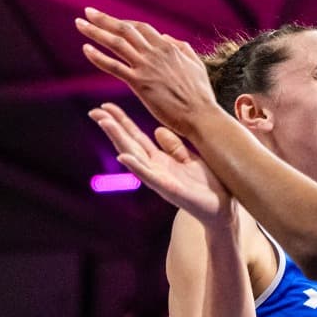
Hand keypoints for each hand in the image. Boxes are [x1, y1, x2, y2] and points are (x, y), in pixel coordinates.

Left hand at [75, 8, 217, 136]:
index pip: (141, 28)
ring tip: (80, 24)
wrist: (201, 115)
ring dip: (96, 32)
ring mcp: (146, 67)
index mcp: (168, 47)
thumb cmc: (200, 94)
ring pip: (116, 43)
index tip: (110, 20)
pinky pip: (114, 66)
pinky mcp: (140, 83)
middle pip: (125, 30)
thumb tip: (166, 36)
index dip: (123, 22)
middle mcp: (155, 53)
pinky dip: (98, 57)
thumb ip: (181, 48)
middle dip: (104, 19)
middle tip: (87, 12)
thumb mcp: (195, 64)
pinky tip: (86, 49)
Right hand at [90, 102, 233, 227]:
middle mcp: (155, 169)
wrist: (222, 210)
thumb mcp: (191, 158)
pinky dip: (136, 166)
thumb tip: (157, 130)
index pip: (136, 136)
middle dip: (113, 127)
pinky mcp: (169, 190)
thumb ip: (174, 146)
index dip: (122, 121)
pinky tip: (123, 156)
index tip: (106, 106)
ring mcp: (160, 179)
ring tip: (105, 123)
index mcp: (160, 160)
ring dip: (118, 140)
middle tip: (95, 110)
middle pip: (129, 143)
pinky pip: (149, 176)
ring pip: (134, 156)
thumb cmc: (208, 185)